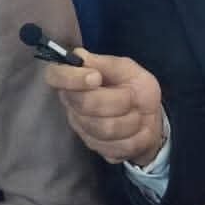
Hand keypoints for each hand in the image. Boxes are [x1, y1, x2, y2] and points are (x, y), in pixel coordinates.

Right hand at [43, 50, 164, 166]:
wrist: (150, 118)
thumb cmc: (135, 87)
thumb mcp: (128, 69)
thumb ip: (106, 64)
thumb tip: (81, 58)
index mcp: (75, 78)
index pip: (55, 76)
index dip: (71, 78)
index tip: (96, 77)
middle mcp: (72, 104)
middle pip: (84, 104)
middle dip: (117, 100)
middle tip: (131, 96)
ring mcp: (82, 128)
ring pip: (103, 128)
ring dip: (130, 119)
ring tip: (136, 113)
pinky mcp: (96, 147)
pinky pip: (116, 145)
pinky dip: (134, 136)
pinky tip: (136, 129)